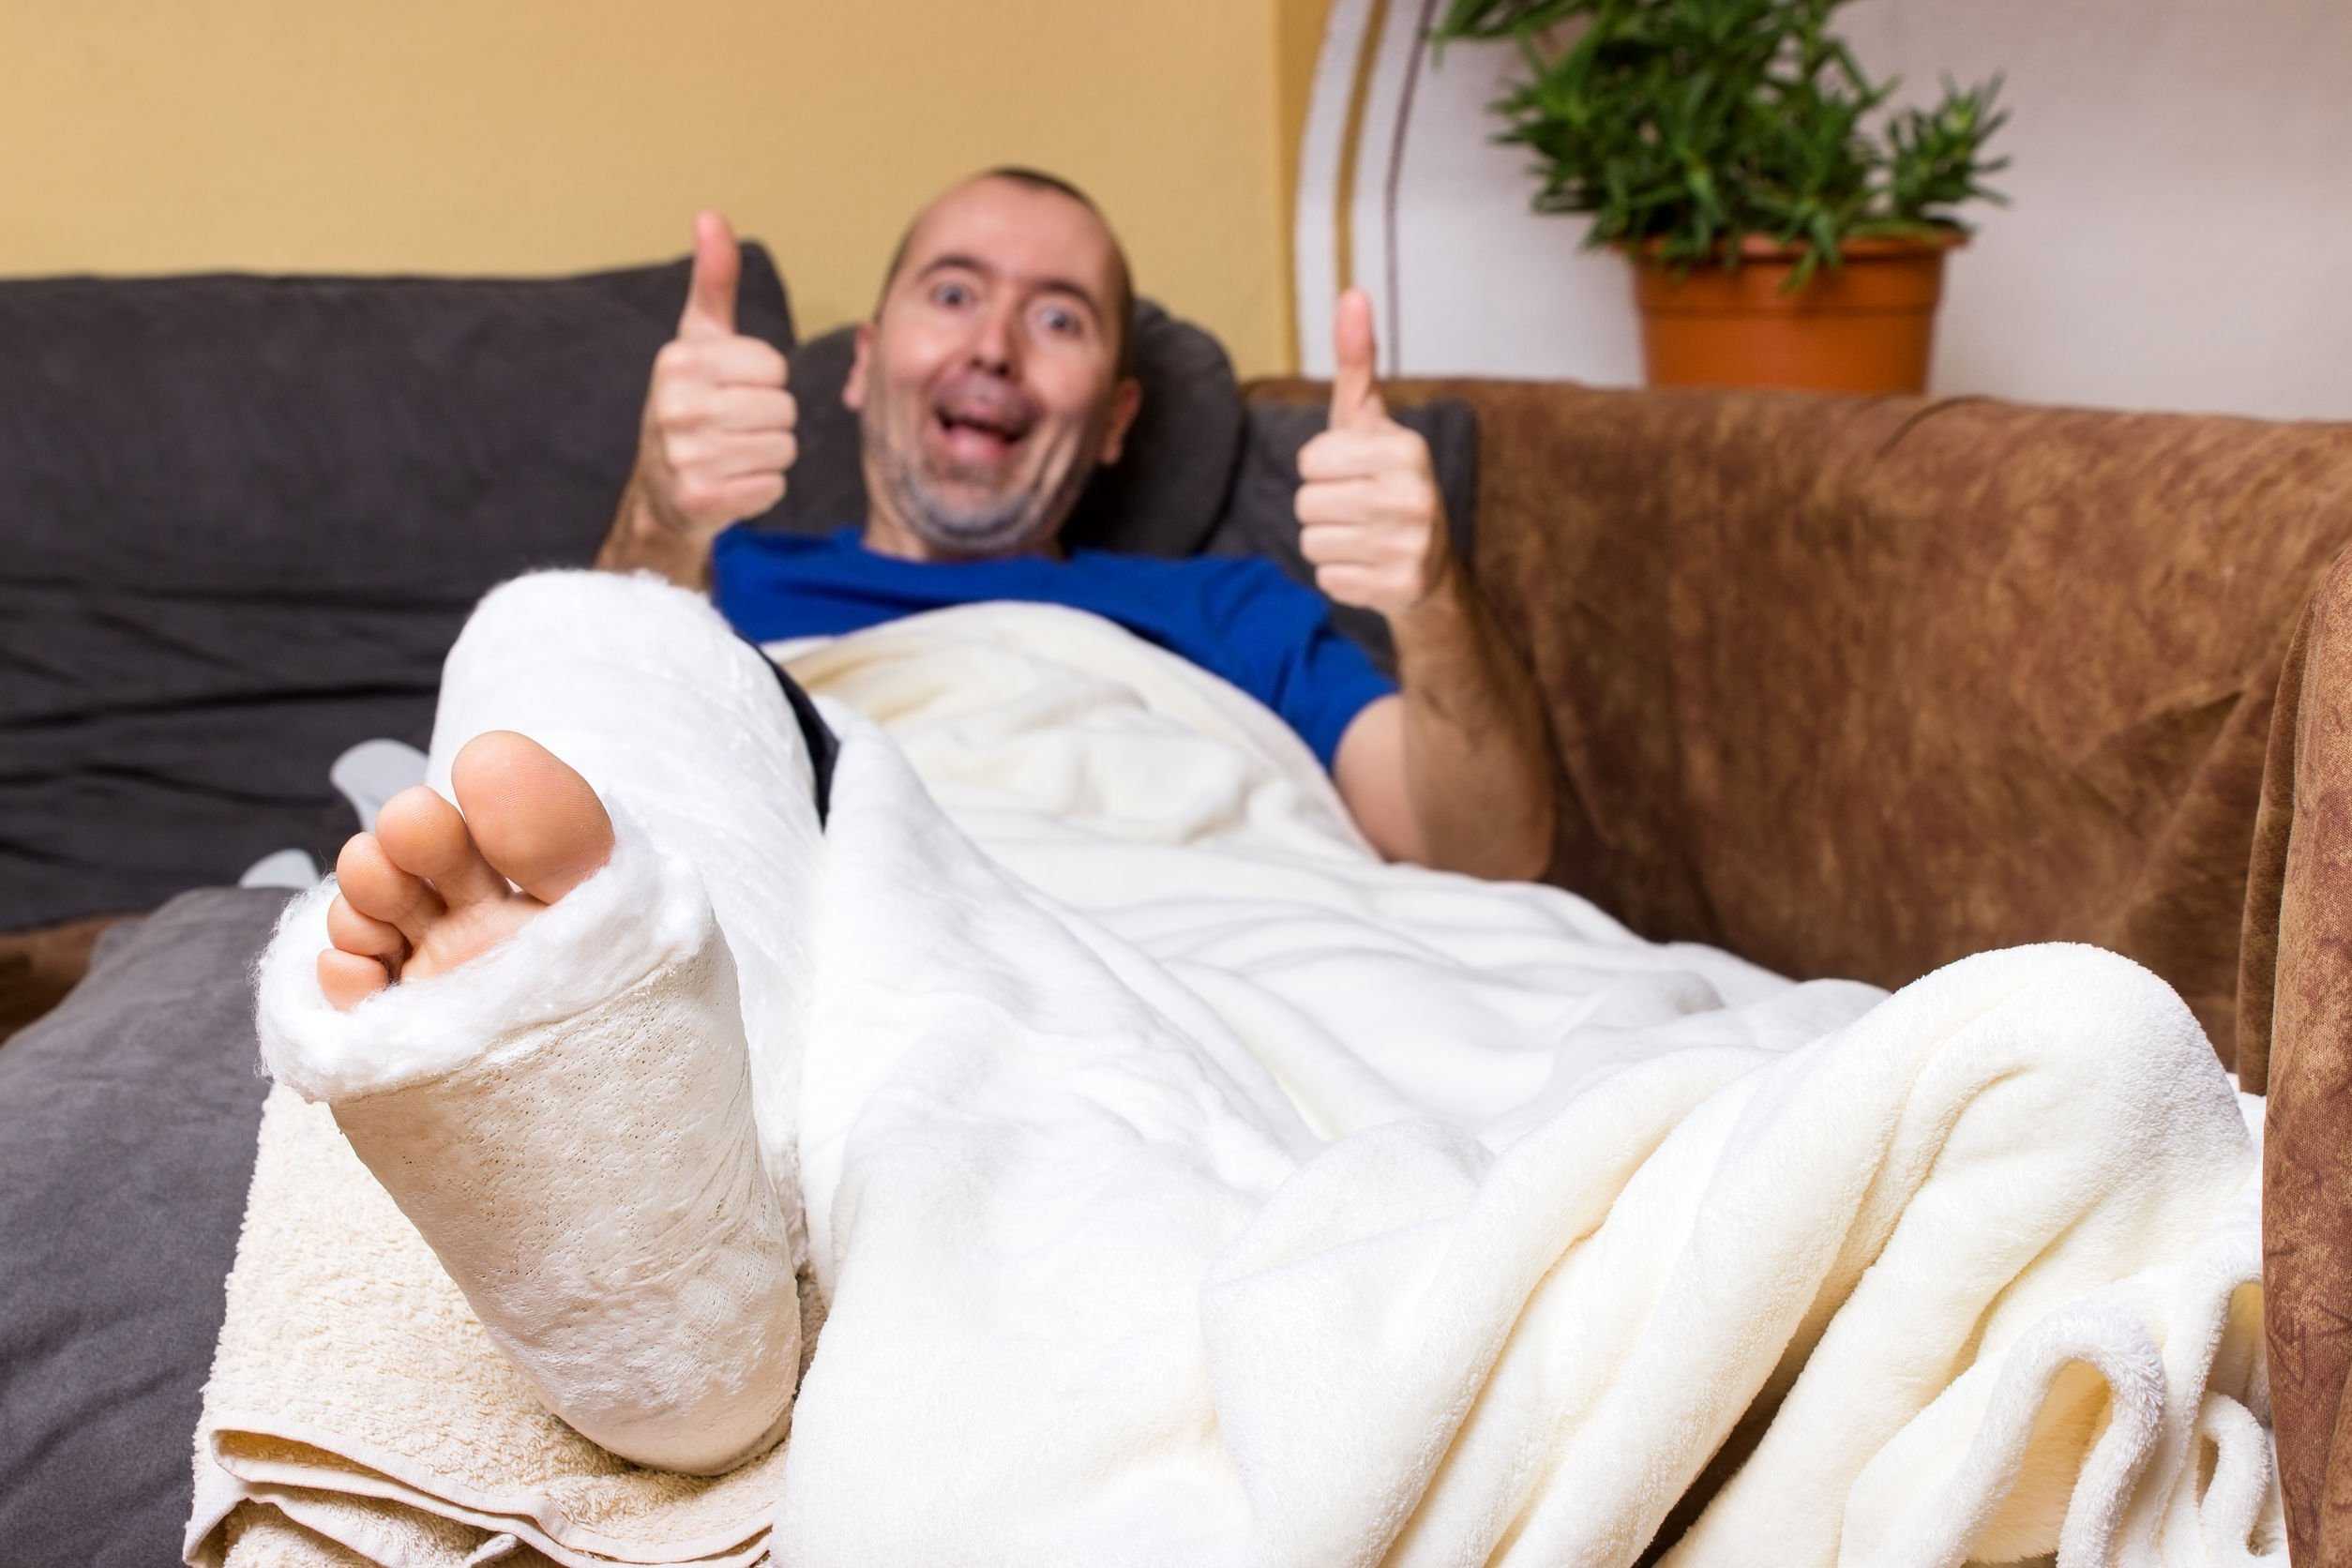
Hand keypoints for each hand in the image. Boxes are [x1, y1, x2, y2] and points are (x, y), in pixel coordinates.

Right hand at [630, 211, 797, 538]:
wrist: (659, 493)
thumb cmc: (690, 406)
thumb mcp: (697, 341)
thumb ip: (713, 283)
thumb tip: (711, 215)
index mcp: (678, 361)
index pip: (775, 368)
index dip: (765, 382)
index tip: (732, 392)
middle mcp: (676, 406)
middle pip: (784, 409)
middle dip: (770, 421)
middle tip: (734, 429)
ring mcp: (685, 456)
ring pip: (783, 449)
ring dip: (768, 456)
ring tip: (732, 455)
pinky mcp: (701, 500)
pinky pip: (772, 487)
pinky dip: (761, 490)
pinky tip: (730, 485)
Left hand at [1294, 288, 1449, 617]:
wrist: (1430, 566)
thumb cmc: (1385, 480)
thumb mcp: (1369, 421)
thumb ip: (1356, 361)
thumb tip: (1351, 292)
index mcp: (1406, 450)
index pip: (1309, 461)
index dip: (1320, 468)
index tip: (1352, 472)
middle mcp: (1416, 497)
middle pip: (1306, 503)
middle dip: (1320, 506)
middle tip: (1357, 508)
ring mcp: (1410, 547)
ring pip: (1311, 543)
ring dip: (1327, 541)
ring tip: (1362, 536)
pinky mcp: (1399, 589)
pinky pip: (1327, 580)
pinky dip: (1340, 576)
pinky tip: (1370, 566)